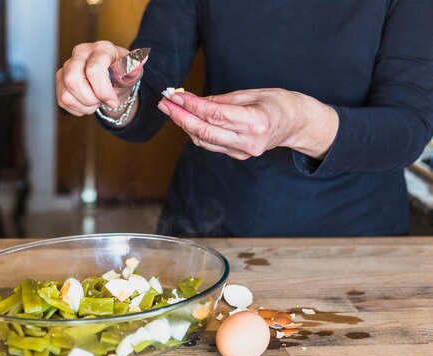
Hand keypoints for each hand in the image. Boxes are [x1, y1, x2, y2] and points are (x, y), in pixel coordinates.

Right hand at [56, 41, 143, 116]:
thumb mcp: (133, 72)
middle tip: (102, 101)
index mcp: (100, 49)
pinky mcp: (60, 80)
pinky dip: (77, 109)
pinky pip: (62, 101)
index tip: (113, 101)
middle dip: (90, 99)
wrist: (112, 79)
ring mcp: (67, 66)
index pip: (94, 70)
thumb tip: (141, 60)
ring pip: (66, 95)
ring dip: (85, 106)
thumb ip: (135, 67)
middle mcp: (80, 53)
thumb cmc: (122, 73)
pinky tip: (88, 103)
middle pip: (73, 81)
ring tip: (96, 101)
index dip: (103, 91)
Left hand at [158, 88, 337, 159]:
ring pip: (204, 141)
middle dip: (180, 117)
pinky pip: (211, 145)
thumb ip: (221, 99)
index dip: (191, 106)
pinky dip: (197, 132)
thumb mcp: (252, 93)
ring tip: (171, 108)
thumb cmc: (278, 103)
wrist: (297, 124)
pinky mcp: (239, 155)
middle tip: (165, 103)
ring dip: (185, 125)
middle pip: (205, 132)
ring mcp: (243, 151)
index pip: (215, 115)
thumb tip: (193, 100)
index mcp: (256, 122)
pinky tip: (187, 119)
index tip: (175, 96)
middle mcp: (249, 141)